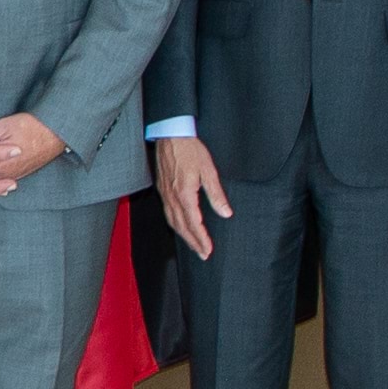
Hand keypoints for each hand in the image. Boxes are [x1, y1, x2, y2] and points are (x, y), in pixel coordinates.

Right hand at [151, 137, 229, 258]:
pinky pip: (167, 212)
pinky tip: (179, 225)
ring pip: (172, 221)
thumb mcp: (209, 171)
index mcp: (185, 194)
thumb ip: (216, 194)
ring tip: (192, 244)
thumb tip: (225, 212)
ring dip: (183, 235)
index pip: (194, 224)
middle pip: (182, 227)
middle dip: (192, 242)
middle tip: (202, 254)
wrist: (171, 134)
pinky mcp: (162, 189)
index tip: (207, 250)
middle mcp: (172, 197)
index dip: (201, 239)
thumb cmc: (190, 149)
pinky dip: (174, 224)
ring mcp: (165, 193)